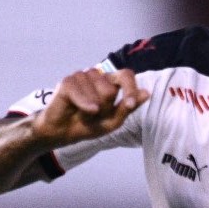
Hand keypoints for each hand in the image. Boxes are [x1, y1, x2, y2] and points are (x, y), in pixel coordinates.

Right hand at [32, 68, 150, 144]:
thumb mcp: (113, 121)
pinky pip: (82, 94)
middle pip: (111, 89)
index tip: (130, 104)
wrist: (62, 132)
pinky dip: (83, 106)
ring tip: (84, 113)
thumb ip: (128, 107)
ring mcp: (81, 76)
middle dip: (105, 108)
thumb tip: (147, 93)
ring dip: (93, 110)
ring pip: (99, 92)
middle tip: (94, 114)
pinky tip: (82, 111)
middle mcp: (97, 75)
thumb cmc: (88, 125)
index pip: (126, 75)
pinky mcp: (68, 81)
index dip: (130, 88)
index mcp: (110, 82)